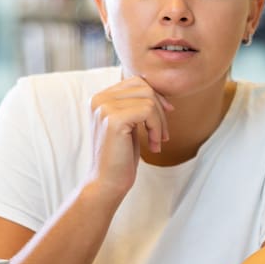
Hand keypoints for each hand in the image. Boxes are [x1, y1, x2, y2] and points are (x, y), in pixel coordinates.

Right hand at [87, 76, 173, 198]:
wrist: (107, 181)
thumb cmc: (122, 155)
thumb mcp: (130, 124)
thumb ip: (136, 104)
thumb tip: (158, 90)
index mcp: (101, 98)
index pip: (137, 82)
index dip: (156, 97)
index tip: (165, 116)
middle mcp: (99, 99)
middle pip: (145, 87)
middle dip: (161, 110)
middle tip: (162, 135)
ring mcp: (104, 107)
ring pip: (149, 99)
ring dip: (160, 122)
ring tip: (157, 141)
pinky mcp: (113, 119)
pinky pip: (148, 111)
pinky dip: (157, 128)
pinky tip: (153, 145)